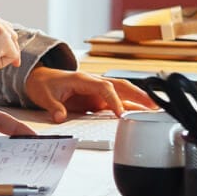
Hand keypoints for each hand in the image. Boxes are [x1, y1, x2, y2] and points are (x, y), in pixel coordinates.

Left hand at [23, 69, 158, 122]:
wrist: (40, 78)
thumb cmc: (44, 84)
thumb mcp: (45, 96)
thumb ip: (54, 107)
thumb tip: (60, 117)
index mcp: (82, 79)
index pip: (104, 87)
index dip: (114, 100)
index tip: (121, 113)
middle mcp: (94, 83)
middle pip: (120, 86)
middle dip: (138, 95)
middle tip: (154, 105)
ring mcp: (97, 91)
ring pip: (122, 93)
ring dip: (138, 99)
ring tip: (156, 108)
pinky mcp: (97, 99)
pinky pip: (116, 101)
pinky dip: (129, 106)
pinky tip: (140, 113)